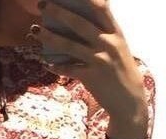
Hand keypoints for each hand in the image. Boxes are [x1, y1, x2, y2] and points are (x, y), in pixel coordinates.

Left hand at [35, 0, 148, 138]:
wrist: (130, 103)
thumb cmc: (122, 72)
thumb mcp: (119, 48)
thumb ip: (105, 32)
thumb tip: (83, 18)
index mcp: (115, 34)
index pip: (101, 8)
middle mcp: (108, 44)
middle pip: (79, 23)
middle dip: (58, 11)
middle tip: (42, 4)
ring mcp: (99, 61)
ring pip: (69, 45)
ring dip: (49, 37)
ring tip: (35, 30)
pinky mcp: (91, 77)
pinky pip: (68, 69)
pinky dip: (56, 67)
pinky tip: (46, 64)